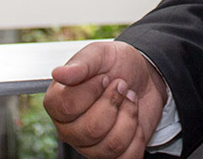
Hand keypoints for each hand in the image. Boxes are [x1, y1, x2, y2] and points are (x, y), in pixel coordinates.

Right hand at [44, 41, 168, 158]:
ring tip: (128, 100)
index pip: (67, 107)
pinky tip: (133, 119)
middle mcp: (69, 128)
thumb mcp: (101, 54)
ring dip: (129, 116)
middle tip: (120, 86)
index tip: (104, 77)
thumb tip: (58, 73)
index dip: (92, 90)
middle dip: (114, 103)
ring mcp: (89, 146)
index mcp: (58, 102)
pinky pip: (126, 157)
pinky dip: (138, 136)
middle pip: (90, 130)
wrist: (144, 76)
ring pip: (111, 145)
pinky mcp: (111, 156)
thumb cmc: (117, 65)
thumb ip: (80, 64)